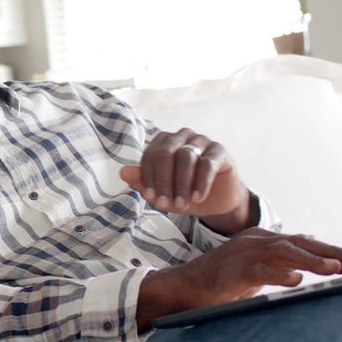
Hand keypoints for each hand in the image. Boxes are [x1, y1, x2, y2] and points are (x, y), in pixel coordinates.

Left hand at [120, 128, 251, 232]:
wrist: (216, 201)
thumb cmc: (184, 193)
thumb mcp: (162, 193)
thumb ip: (142, 182)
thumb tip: (123, 172)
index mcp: (163, 142)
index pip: (150, 155)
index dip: (148, 177)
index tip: (151, 197)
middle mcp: (181, 136)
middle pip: (166, 152)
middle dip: (164, 180)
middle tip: (165, 203)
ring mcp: (202, 141)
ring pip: (186, 157)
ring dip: (182, 184)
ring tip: (182, 205)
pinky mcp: (219, 151)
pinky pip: (207, 163)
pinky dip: (201, 182)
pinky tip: (197, 198)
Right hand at [137, 228, 341, 330]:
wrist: (181, 288)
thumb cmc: (219, 282)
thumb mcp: (256, 271)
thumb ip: (279, 264)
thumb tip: (311, 264)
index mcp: (261, 240)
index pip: (302, 241)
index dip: (329, 248)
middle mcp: (254, 241)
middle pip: (298, 241)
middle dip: (329, 250)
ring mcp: (241, 254)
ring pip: (282, 251)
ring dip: (310, 259)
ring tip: (334, 267)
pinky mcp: (231, 271)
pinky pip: (258, 270)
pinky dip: (278, 274)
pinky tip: (295, 280)